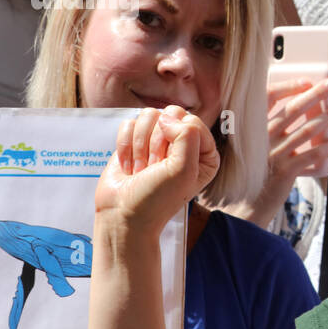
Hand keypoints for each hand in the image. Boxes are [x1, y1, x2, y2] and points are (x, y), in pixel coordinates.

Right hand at [95, 106, 219, 230]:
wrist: (123, 214)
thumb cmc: (157, 199)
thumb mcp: (184, 170)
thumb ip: (187, 136)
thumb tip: (166, 117)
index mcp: (205, 152)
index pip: (192, 121)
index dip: (175, 140)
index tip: (167, 164)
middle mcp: (184, 143)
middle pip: (170, 114)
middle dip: (156, 142)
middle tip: (154, 167)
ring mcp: (158, 140)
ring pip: (148, 116)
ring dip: (140, 145)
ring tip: (143, 168)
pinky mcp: (135, 140)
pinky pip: (129, 123)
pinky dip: (125, 145)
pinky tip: (130, 166)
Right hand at [221, 78, 327, 228]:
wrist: (242, 208)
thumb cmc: (250, 177)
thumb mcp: (253, 150)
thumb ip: (268, 134)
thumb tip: (294, 118)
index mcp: (252, 129)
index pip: (269, 99)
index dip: (289, 87)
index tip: (308, 81)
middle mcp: (261, 138)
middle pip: (293, 109)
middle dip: (316, 94)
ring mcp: (273, 154)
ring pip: (306, 130)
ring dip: (327, 117)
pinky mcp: (284, 172)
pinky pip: (311, 155)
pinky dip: (327, 147)